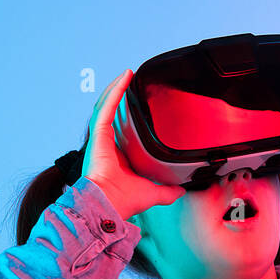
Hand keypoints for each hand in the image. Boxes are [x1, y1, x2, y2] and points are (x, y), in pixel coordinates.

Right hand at [80, 69, 185, 220]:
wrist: (109, 204)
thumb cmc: (123, 201)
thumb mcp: (152, 193)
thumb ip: (167, 191)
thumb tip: (181, 190)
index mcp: (116, 156)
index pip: (120, 129)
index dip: (126, 116)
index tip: (137, 105)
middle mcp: (106, 145)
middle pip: (110, 113)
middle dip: (119, 96)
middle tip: (130, 82)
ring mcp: (100, 138)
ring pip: (106, 106)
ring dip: (116, 88)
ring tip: (127, 74)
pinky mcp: (98, 134)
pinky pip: (106, 107)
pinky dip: (115, 91)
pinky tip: (124, 78)